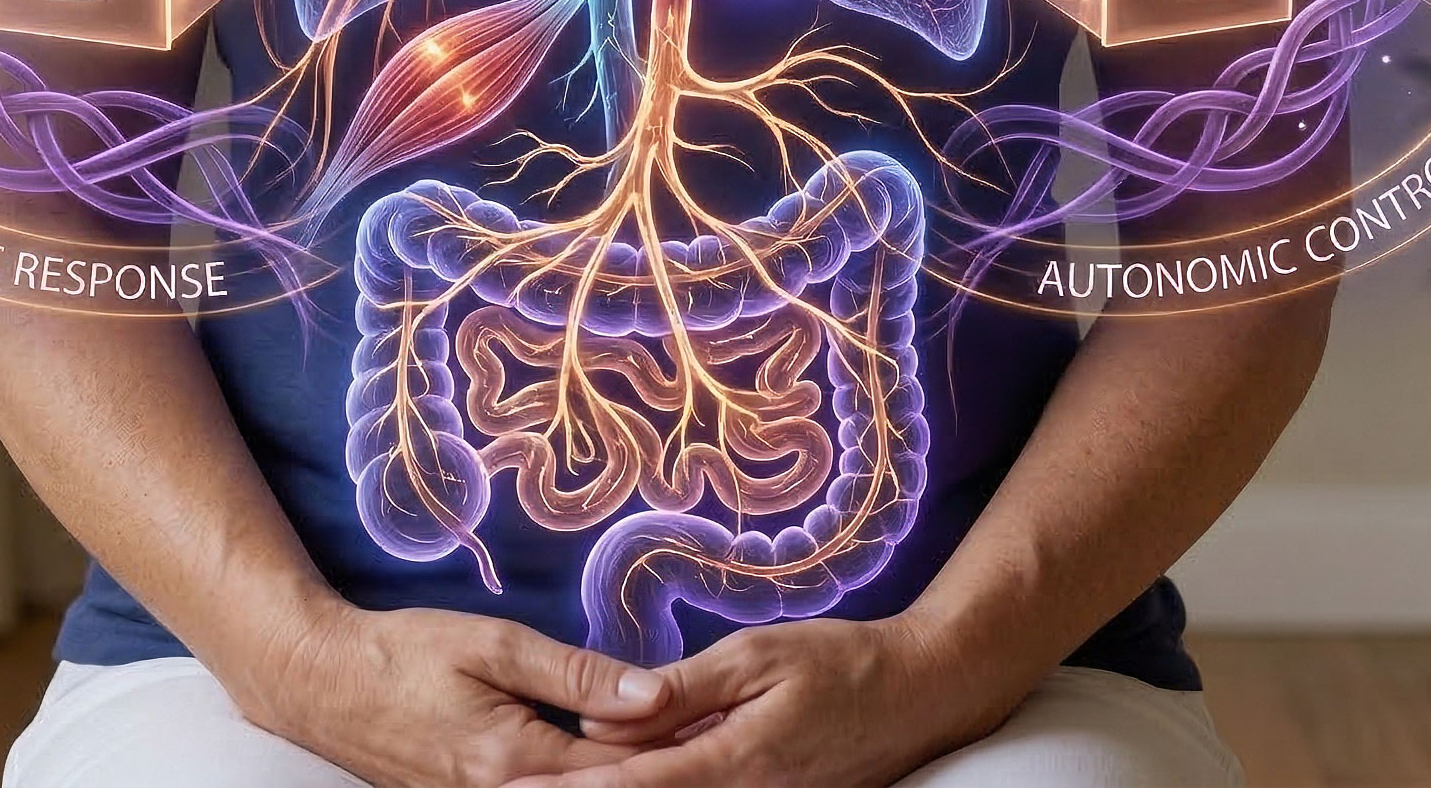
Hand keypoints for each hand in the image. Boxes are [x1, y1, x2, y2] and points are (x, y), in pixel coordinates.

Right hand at [239, 602, 675, 787]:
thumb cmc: (406, 652)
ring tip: (669, 746)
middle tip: (706, 738)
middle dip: (652, 770)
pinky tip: (606, 758)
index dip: (670, 748)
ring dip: (619, 775)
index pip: (617, 770)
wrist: (326, 683)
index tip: (713, 725)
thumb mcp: (494, 644)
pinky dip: (579, 780)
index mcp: (514, 762)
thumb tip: (654, 696)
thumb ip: (575, 673)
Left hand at [501, 614, 1016, 787]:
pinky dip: (657, 787)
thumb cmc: (838, 662)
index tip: (516, 787)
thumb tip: (607, 713)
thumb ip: (681, 691)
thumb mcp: (755, 656)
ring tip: (551, 781)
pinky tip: (622, 773)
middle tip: (510, 786)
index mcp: (735, 763)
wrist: (920, 695)